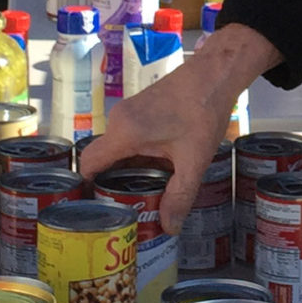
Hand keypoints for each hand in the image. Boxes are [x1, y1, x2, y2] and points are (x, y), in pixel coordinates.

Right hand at [80, 23, 281, 231]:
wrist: (214, 74)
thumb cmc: (203, 111)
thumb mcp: (193, 160)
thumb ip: (180, 196)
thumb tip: (169, 228)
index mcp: (125, 133)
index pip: (88, 164)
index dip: (87, 188)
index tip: (98, 207)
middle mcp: (119, 120)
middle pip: (102, 159)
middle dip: (112, 185)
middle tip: (127, 208)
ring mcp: (127, 112)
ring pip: (116, 149)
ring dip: (127, 170)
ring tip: (144, 193)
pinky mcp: (138, 108)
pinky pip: (127, 138)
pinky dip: (136, 156)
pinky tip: (156, 169)